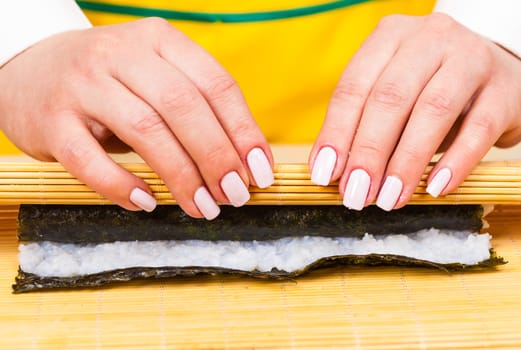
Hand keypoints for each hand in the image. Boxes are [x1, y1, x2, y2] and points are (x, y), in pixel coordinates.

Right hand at [0, 18, 273, 218]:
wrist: (29, 70)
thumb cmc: (111, 83)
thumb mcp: (155, 78)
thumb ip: (195, 110)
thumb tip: (243, 165)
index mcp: (159, 41)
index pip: (216, 84)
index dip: (244, 131)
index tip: (260, 171)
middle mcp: (121, 54)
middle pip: (184, 107)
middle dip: (217, 157)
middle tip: (235, 196)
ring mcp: (83, 84)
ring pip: (145, 131)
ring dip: (181, 176)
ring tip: (203, 207)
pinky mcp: (51, 120)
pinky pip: (90, 160)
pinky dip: (122, 186)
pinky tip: (147, 203)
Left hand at [310, 13, 520, 210]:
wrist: (495, 70)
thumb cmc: (428, 86)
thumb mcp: (392, 93)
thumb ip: (362, 123)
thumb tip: (331, 171)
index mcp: (390, 36)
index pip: (354, 86)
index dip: (336, 133)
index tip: (324, 174)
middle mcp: (430, 39)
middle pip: (390, 98)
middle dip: (368, 152)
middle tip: (355, 193)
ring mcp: (471, 59)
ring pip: (432, 111)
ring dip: (406, 161)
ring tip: (389, 198)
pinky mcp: (504, 89)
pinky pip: (478, 129)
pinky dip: (455, 162)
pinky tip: (434, 188)